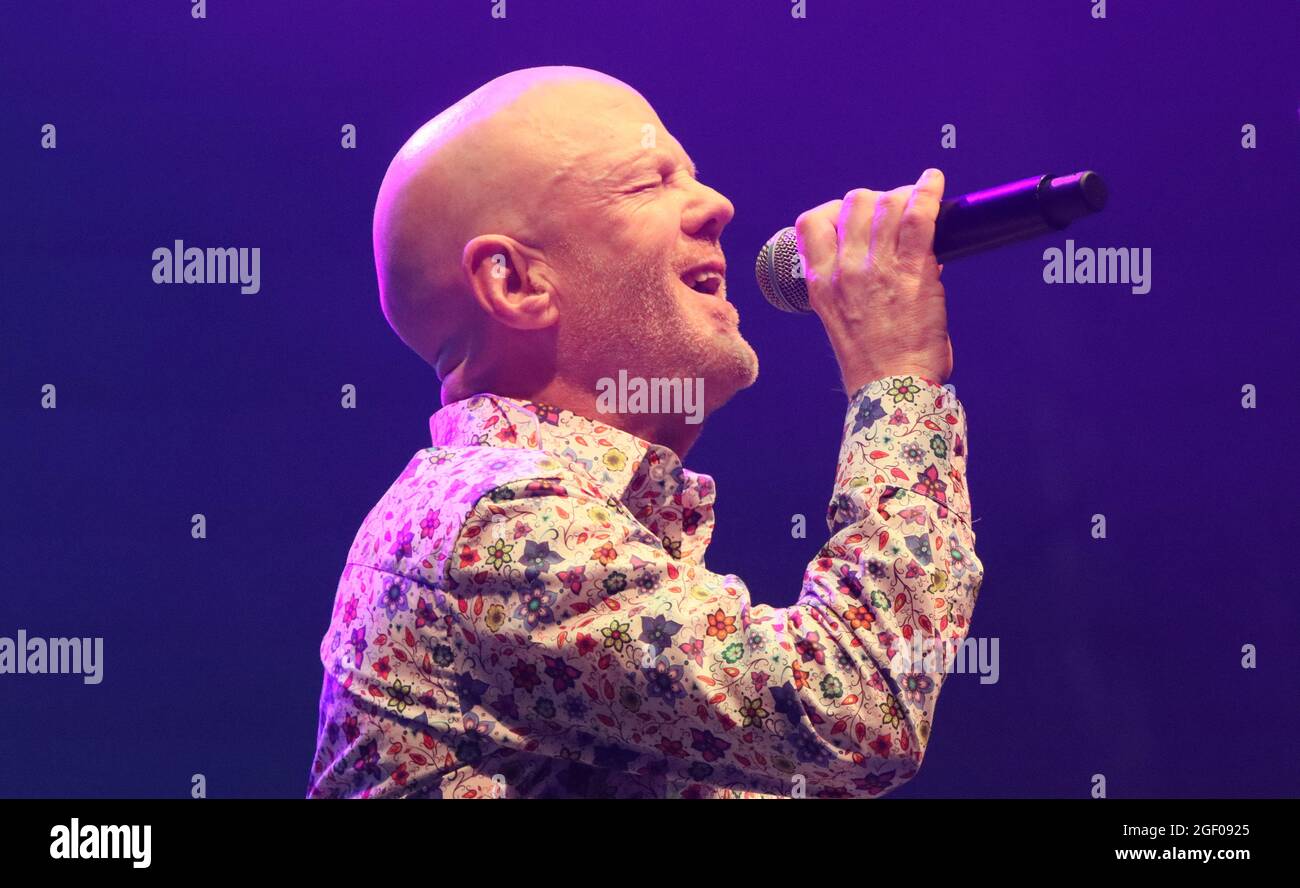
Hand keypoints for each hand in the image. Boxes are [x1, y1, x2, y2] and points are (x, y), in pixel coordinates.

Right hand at [794, 168, 952, 392]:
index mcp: (820, 283)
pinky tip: (934, 182)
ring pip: (886, 203)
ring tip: (917, 204)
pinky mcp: (913, 270)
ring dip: (903, 197)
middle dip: (875, 201)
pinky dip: (928, 191)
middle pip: (853, 204)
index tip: (852, 217)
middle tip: (893, 214)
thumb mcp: (840, 320)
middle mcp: (844, 270)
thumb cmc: (872, 362)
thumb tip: (885, 255)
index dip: (833, 210)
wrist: (891, 388)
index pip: (810, 223)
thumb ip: (851, 285)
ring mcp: (878, 267)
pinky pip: (919, 215)